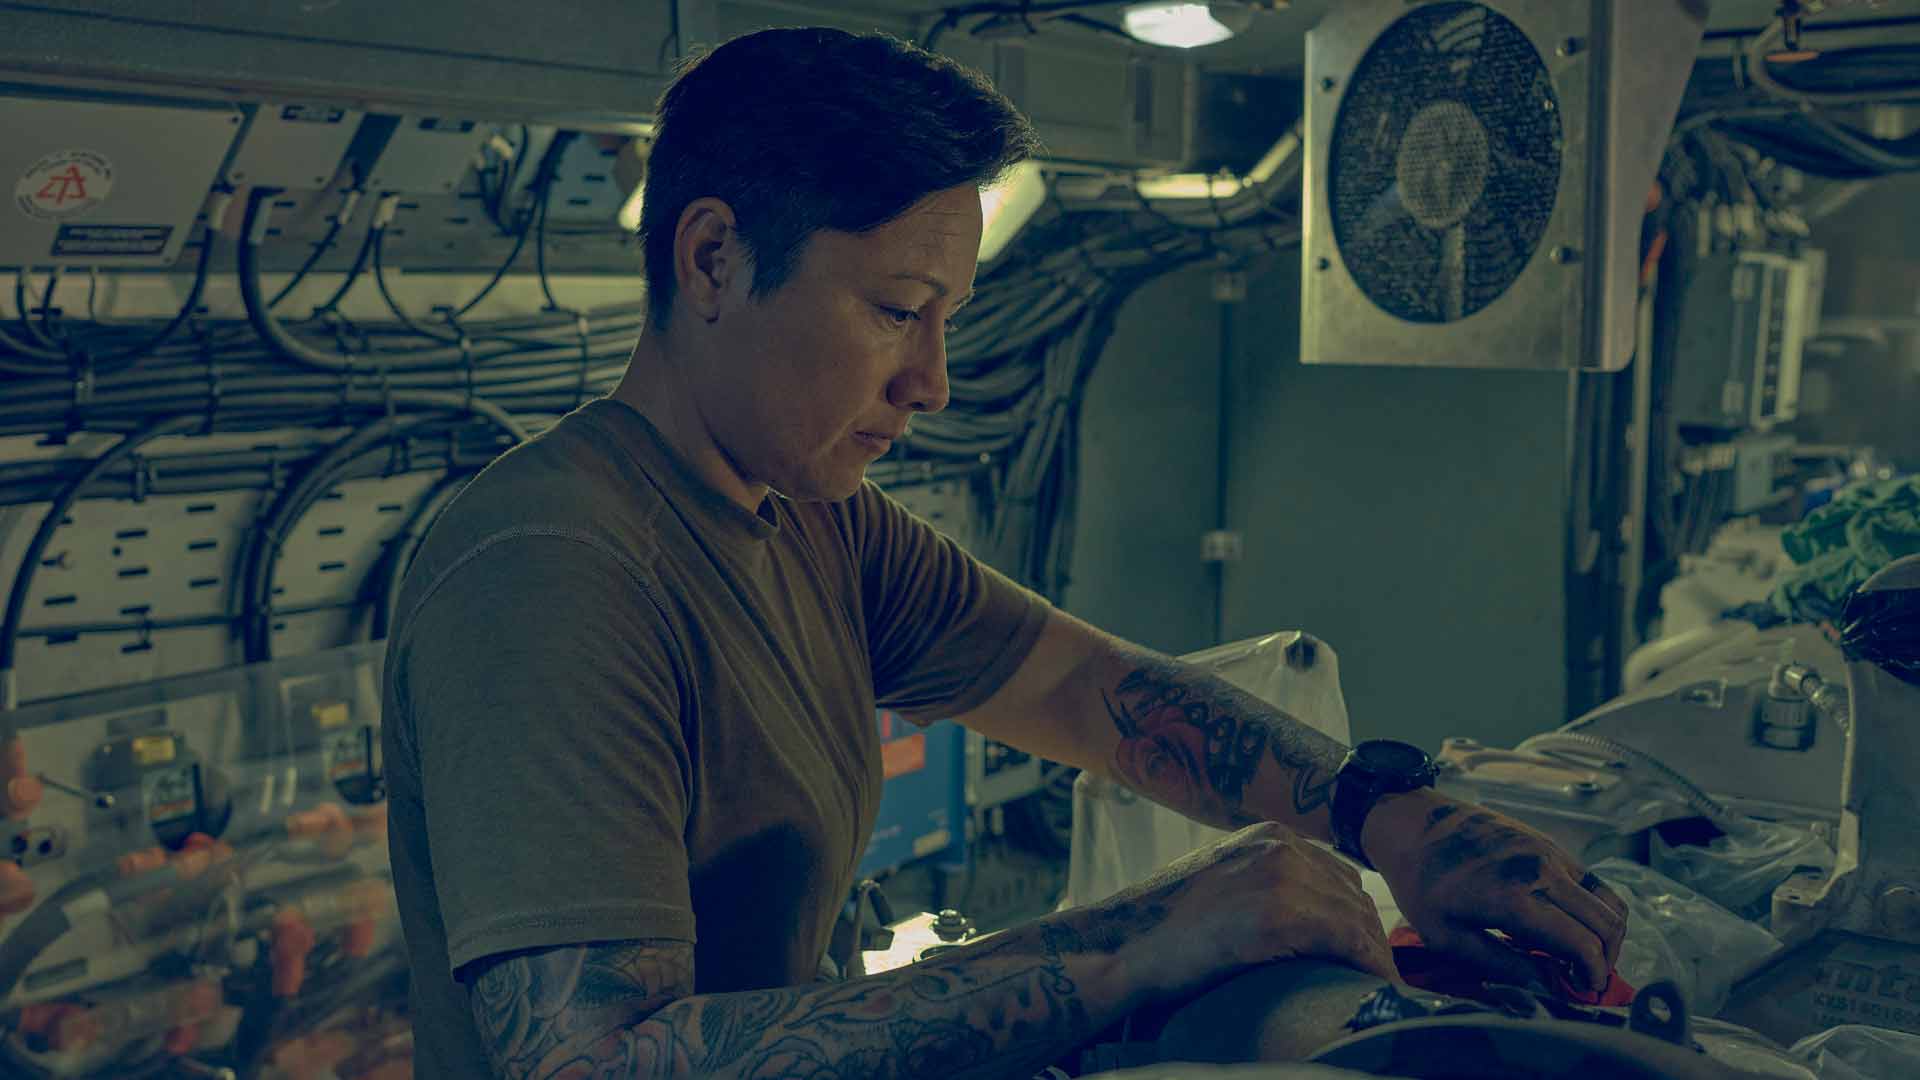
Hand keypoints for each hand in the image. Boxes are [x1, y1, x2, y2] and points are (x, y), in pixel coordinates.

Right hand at [1104, 821, 1396, 999]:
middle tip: (1380, 980)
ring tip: (1380, 990)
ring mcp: (1279, 876)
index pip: (1339, 876)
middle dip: (1370, 941)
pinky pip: (1346, 941)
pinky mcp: (1278, 915)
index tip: (1365, 954)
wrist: (1124, 947)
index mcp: (1269, 836)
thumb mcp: (1224, 883)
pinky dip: (1367, 966)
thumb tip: (1313, 917)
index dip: (1357, 920)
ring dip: (1374, 958)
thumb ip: (1266, 884)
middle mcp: (1279, 846)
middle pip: (1354, 897)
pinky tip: (1374, 987)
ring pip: (1357, 920)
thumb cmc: (1168, 928)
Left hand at [1363, 790, 1628, 993]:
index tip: (1585, 991)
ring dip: (1607, 932)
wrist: (1410, 824)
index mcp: (1513, 898)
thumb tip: (1547, 986)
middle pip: (1605, 922)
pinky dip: (1594, 907)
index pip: (1580, 943)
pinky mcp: (1548, 841)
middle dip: (1606, 958)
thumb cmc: (1421, 885)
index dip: (1592, 974)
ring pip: (1607, 899)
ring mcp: (1549, 850)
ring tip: (1585, 954)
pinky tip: (1570, 924)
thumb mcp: (1447, 938)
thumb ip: (1502, 966)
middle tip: (1587, 978)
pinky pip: (1590, 880)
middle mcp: (1541, 870)